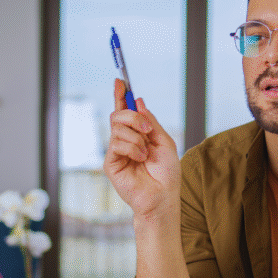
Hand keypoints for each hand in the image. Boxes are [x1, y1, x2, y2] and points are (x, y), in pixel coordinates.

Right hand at [103, 79, 180, 218]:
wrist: (162, 197)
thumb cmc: (166, 174)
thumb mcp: (164, 142)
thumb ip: (150, 122)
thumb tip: (139, 102)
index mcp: (137, 135)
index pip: (125, 111)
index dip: (121, 95)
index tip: (120, 81)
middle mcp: (125, 141)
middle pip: (118, 115)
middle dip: (133, 117)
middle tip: (147, 130)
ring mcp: (116, 151)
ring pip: (117, 128)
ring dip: (136, 138)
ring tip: (145, 154)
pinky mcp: (111, 163)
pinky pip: (116, 143)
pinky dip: (132, 148)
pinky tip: (140, 160)